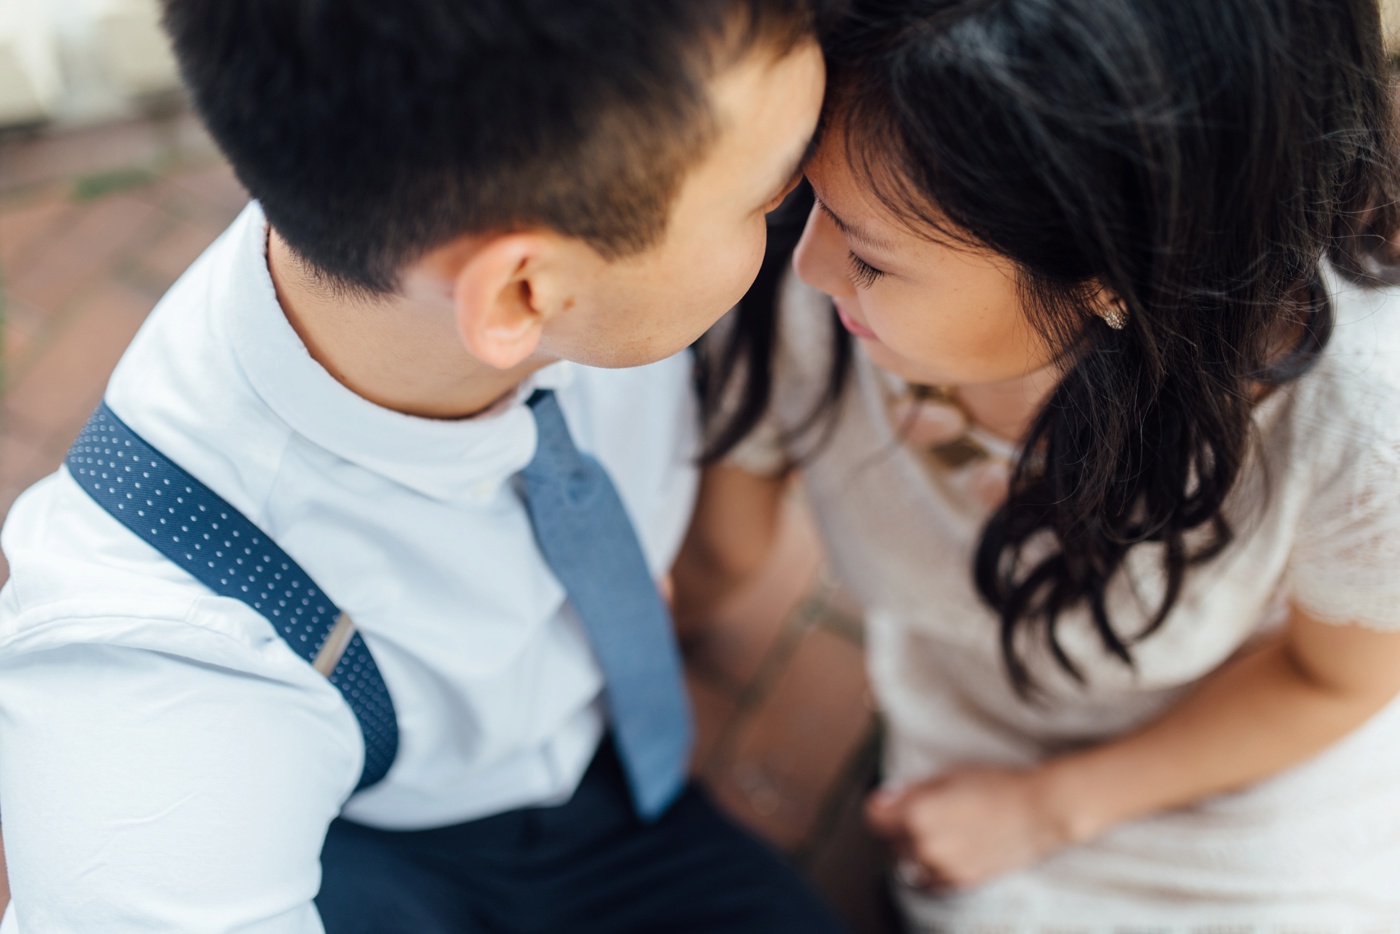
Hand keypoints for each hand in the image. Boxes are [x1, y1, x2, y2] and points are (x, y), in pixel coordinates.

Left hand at [865, 765, 1076, 890]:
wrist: (1037, 813)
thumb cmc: (996, 787)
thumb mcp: (948, 776)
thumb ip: (911, 791)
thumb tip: (884, 800)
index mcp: (917, 816)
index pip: (874, 817)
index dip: (882, 806)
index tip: (890, 802)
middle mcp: (925, 847)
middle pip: (891, 840)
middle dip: (900, 826)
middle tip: (925, 811)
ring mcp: (943, 869)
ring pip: (910, 861)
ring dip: (916, 847)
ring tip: (943, 829)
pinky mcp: (961, 883)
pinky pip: (931, 878)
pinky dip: (934, 865)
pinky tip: (953, 847)